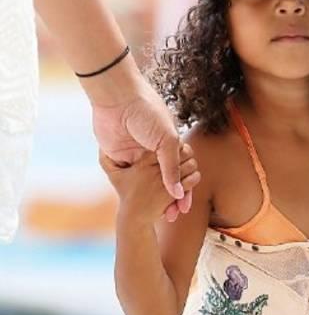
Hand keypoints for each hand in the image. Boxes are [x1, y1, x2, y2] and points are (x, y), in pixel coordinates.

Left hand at [91, 81, 197, 221]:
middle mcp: (155, 151)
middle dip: (171, 199)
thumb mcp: (166, 141)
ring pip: (149, 182)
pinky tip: (141, 204)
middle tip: (173, 215)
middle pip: (166, 181)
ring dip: (154, 198)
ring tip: (159, 216)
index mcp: (170, 144)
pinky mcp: (120, 156)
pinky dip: (135, 192)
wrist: (117, 98)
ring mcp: (137, 155)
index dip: (184, 190)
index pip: (182, 172)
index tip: (184, 207)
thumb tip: (178, 193)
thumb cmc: (147, 114)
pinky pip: (129, 178)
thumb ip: (172, 169)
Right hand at [99, 142, 199, 224]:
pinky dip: (194, 177)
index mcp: (142, 161)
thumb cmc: (125, 193)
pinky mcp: (172, 192)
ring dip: (191, 165)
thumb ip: (106, 158)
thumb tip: (102, 144)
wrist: (134, 217)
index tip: (174, 145)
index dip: (173, 142)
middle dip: (185, 152)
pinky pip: (191, 180)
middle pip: (180, 152)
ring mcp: (164, 181)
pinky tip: (191, 177)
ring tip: (188, 165)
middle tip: (185, 153)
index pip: (164, 144)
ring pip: (189, 165)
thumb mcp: (114, 175)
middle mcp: (154, 169)